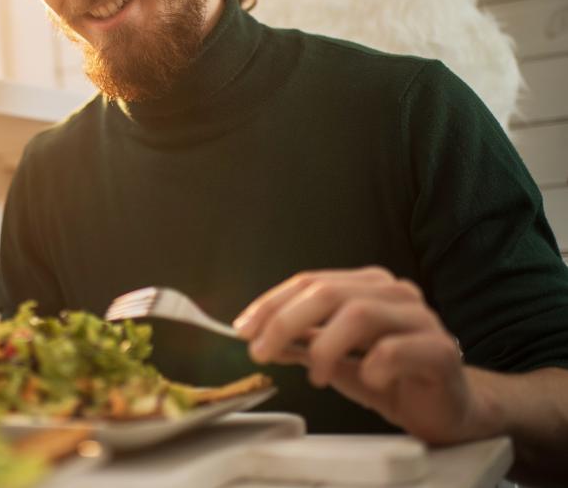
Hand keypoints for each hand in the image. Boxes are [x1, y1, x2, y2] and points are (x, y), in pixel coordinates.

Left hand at [233, 266, 487, 443]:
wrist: (449, 409)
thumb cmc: (391, 377)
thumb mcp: (334, 359)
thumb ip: (300, 343)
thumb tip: (255, 336)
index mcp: (366, 286)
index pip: (309, 282)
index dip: (271, 304)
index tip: (242, 330)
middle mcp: (394, 293)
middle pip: (329, 293)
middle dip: (285, 322)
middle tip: (261, 352)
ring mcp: (421, 319)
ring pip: (360, 314)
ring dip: (324, 346)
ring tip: (314, 376)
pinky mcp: (441, 351)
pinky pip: (396, 349)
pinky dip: (371, 365)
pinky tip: (366, 381)